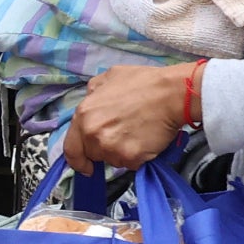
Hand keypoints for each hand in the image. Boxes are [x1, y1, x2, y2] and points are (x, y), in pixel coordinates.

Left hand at [61, 65, 192, 175]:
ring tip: (138, 133)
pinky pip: (132, 164)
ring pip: (113, 160)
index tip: (86, 165)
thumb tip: (90, 100)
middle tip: (124, 135)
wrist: (172, 93)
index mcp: (84, 115)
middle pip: (94, 154)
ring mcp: (110, 147)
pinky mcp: (130, 157)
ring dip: (123, 153)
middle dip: (106, 149)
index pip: (71, 149)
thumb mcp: (110, 77)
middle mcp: (93, 133)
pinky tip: (147, 140)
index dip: (78, 159)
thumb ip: (93, 92)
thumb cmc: (144, 83)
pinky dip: (139, 157)